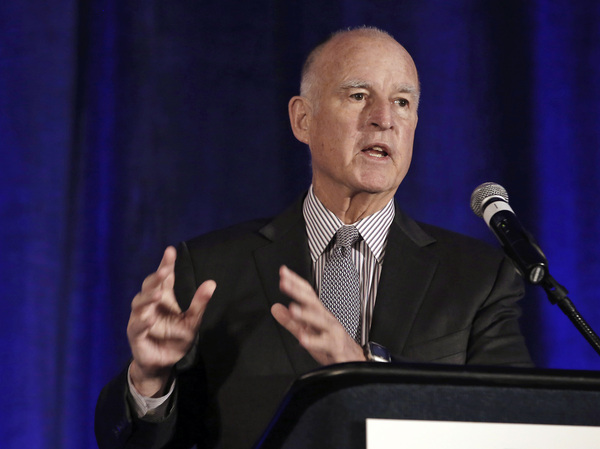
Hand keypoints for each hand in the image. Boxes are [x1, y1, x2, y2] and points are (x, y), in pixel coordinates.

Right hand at [127, 246, 215, 395]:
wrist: (163, 364)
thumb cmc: (175, 339)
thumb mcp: (192, 321)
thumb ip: (199, 303)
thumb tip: (212, 283)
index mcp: (163, 299)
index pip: (164, 278)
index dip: (166, 264)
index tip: (170, 251)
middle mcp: (150, 305)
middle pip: (149, 287)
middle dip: (156, 278)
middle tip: (164, 269)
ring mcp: (140, 319)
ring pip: (140, 304)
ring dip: (148, 297)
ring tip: (158, 293)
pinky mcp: (136, 336)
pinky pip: (137, 326)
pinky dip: (143, 322)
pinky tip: (150, 317)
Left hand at [271, 265, 365, 364]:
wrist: (353, 360)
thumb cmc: (331, 344)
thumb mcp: (307, 332)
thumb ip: (290, 321)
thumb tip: (275, 308)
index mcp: (318, 314)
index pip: (307, 294)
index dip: (295, 282)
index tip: (283, 272)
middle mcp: (326, 319)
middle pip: (312, 302)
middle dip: (298, 292)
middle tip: (284, 283)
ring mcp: (332, 332)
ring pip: (320, 321)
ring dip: (306, 314)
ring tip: (293, 309)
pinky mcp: (336, 348)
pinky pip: (325, 344)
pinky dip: (315, 341)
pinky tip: (303, 339)